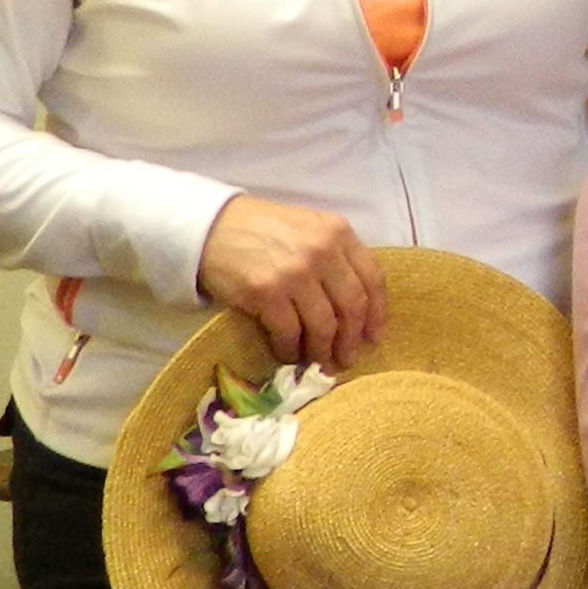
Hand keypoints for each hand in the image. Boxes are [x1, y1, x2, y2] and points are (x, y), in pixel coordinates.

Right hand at [194, 195, 385, 370]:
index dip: (377, 313)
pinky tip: (289, 354)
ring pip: (324, 324)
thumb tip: (357, 304)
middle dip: (352, 338)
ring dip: (323, 350)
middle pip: (352, 306)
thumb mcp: (309, 228)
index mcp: (338, 232)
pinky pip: (289, 332)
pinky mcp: (266, 292)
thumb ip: (336, 255)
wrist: (209, 226)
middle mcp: (322, 251)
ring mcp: (295, 272)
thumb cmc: (262, 229)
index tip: (375, 336)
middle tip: (348, 357)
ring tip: (321, 362)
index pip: (373, 278)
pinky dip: (291, 348)